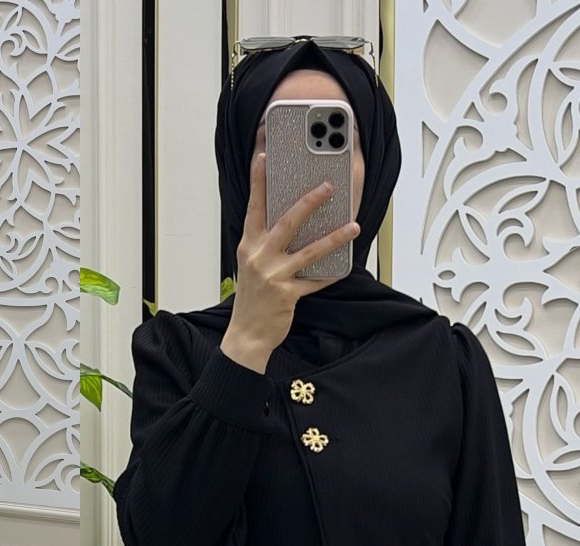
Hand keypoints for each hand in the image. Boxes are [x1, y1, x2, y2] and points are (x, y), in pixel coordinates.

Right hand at [221, 151, 359, 371]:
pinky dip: (330, 274)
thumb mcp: (252, 266)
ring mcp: (273, 277)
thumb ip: (266, 243)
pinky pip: (315, 280)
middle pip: (287, 222)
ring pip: (309, 251)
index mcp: (248, 246)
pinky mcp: (287, 295)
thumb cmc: (252, 299)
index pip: (254, 207)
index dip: (258, 181)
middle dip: (309, 202)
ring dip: (334, 237)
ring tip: (353, 226)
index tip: (263, 156)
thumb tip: (292, 222)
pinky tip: (344, 265)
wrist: (246, 334)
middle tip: (328, 186)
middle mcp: (259, 258)